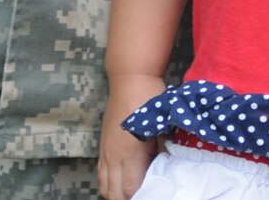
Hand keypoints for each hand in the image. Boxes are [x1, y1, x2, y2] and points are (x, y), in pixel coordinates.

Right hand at [97, 74, 166, 199]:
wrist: (130, 80)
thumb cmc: (150, 100)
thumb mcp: (161, 127)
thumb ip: (162, 151)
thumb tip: (167, 169)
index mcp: (131, 154)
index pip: (130, 189)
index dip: (140, 197)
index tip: (153, 194)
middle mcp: (114, 156)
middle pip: (114, 193)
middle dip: (125, 199)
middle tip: (142, 196)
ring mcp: (106, 152)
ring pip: (104, 185)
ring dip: (115, 194)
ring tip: (129, 195)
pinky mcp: (102, 146)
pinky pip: (101, 173)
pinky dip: (108, 184)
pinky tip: (118, 184)